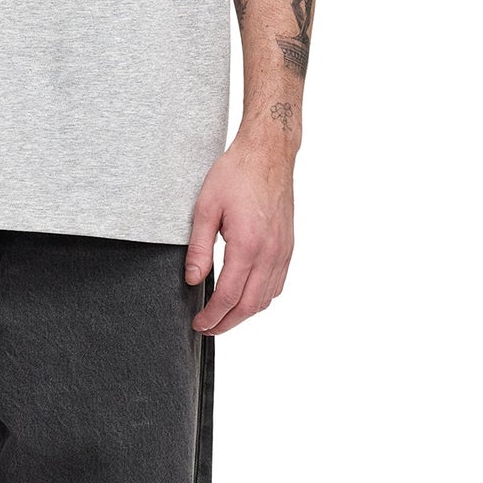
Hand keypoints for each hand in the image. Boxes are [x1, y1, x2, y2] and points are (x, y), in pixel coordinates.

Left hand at [184, 131, 294, 334]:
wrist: (268, 154)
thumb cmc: (236, 174)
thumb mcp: (205, 208)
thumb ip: (198, 248)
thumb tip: (193, 280)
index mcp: (248, 245)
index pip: (229, 296)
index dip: (212, 316)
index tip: (198, 323)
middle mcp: (270, 253)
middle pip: (250, 305)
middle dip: (227, 323)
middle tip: (207, 328)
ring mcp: (283, 251)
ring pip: (266, 298)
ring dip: (244, 313)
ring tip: (223, 317)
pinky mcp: (288, 247)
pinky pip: (277, 284)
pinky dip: (260, 298)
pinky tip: (245, 297)